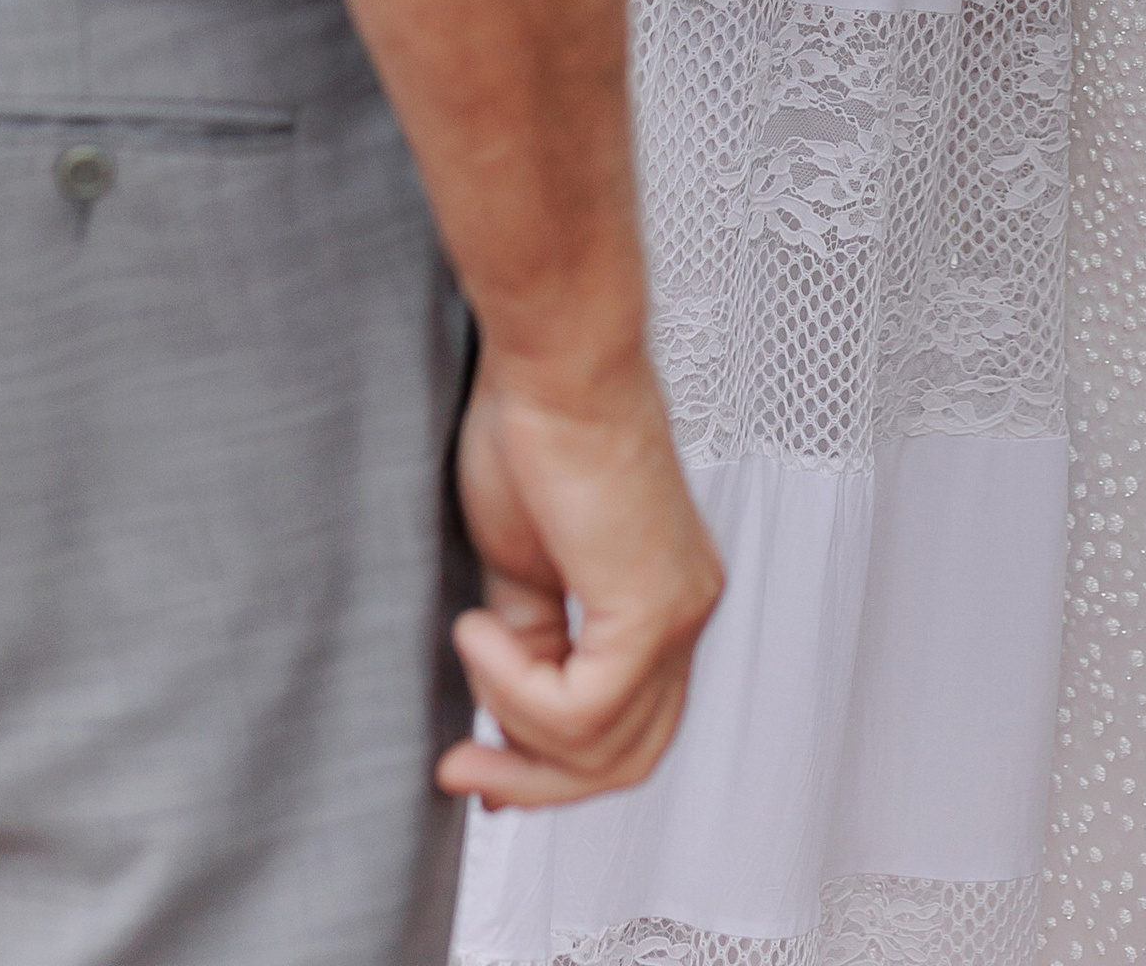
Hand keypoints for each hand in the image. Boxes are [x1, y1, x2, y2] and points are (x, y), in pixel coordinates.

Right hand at [440, 344, 722, 809]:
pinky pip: (583, 713)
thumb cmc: (532, 433)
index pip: (625, 730)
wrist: (552, 364)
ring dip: (516, 731)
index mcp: (661, 599)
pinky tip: (479, 631)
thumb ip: (528, 645)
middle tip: (460, 770)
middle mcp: (685, 610)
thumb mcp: (519, 567)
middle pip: (627, 759)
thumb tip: (504, 724)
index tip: (474, 771)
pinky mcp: (654, 607)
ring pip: (606, 750)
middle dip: (535, 782)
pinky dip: (515, 690)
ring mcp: (679, 611)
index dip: (547, 770)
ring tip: (469, 645)